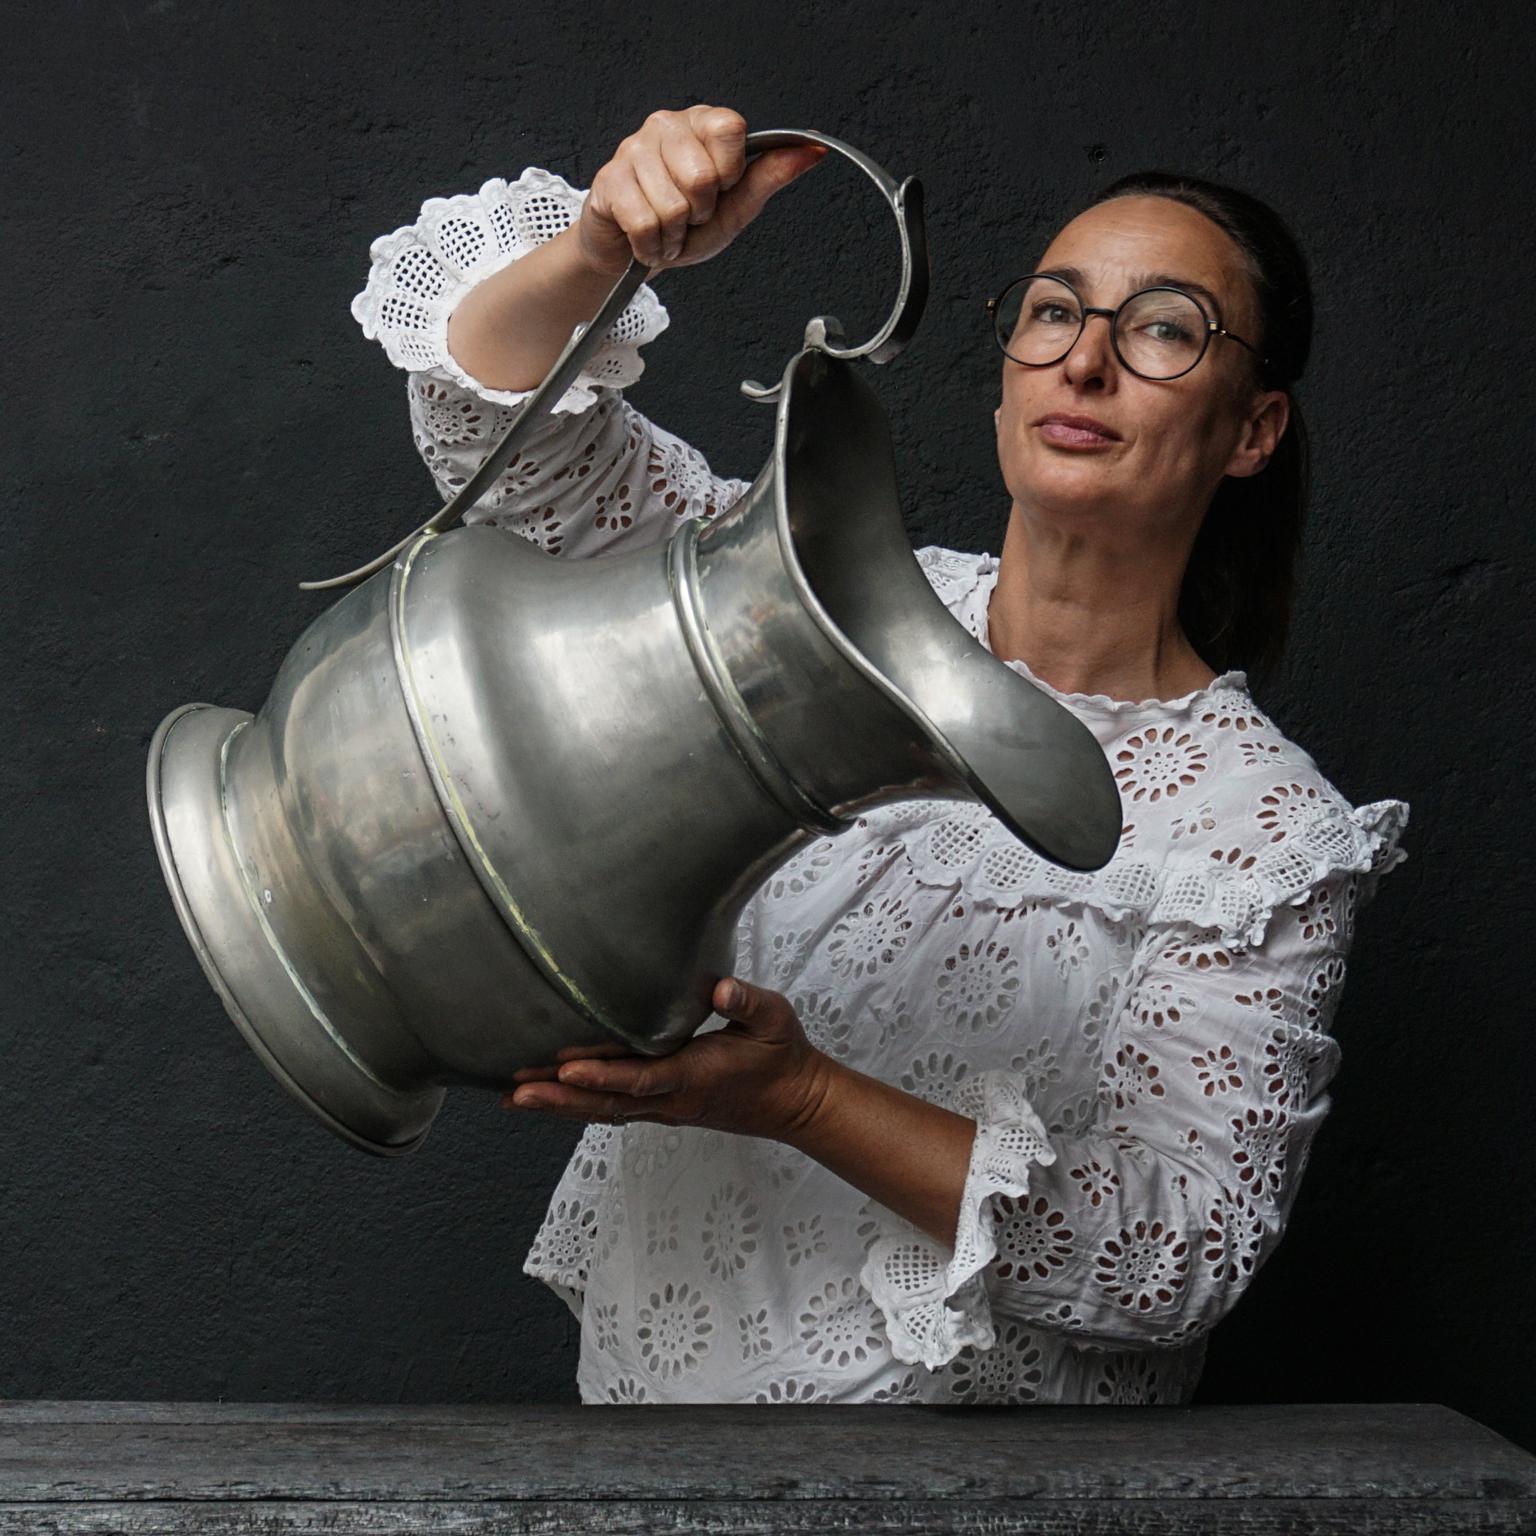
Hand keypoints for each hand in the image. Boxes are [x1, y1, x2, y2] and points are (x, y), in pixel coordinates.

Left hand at [499, 976, 832, 1141]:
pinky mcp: (661, 1106)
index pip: (642, 1077)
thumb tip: (721, 990)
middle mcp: (672, 1098)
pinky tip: (548, 1100)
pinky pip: (612, 1109)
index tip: (566, 1067)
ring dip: (559, 1106)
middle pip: (608, 1103)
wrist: (794, 1102)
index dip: (603, 1074)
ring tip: (513, 1098)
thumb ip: (748, 1003)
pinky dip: (577, 1106)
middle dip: (560, 1097)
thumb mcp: (775, 1020)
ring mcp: (664, 1107)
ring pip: (604, 1111)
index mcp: (696, 1074)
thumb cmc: (781, 1056)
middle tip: (515, 1091)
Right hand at [577, 104, 827, 276]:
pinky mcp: (609, 181)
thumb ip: (770, 178)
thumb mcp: (736, 207)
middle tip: (691, 216)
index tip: (722, 188)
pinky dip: (652, 245)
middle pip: (701, 177)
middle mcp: (666, 126)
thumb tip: (812, 151)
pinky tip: (649, 239)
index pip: (729, 129)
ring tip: (670, 229)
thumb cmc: (687, 225)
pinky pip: (644, 223)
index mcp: (702, 124)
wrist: (638, 251)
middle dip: (700, 212)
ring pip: (672, 206)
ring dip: (675, 234)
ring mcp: (633, 150)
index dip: (729, 171)